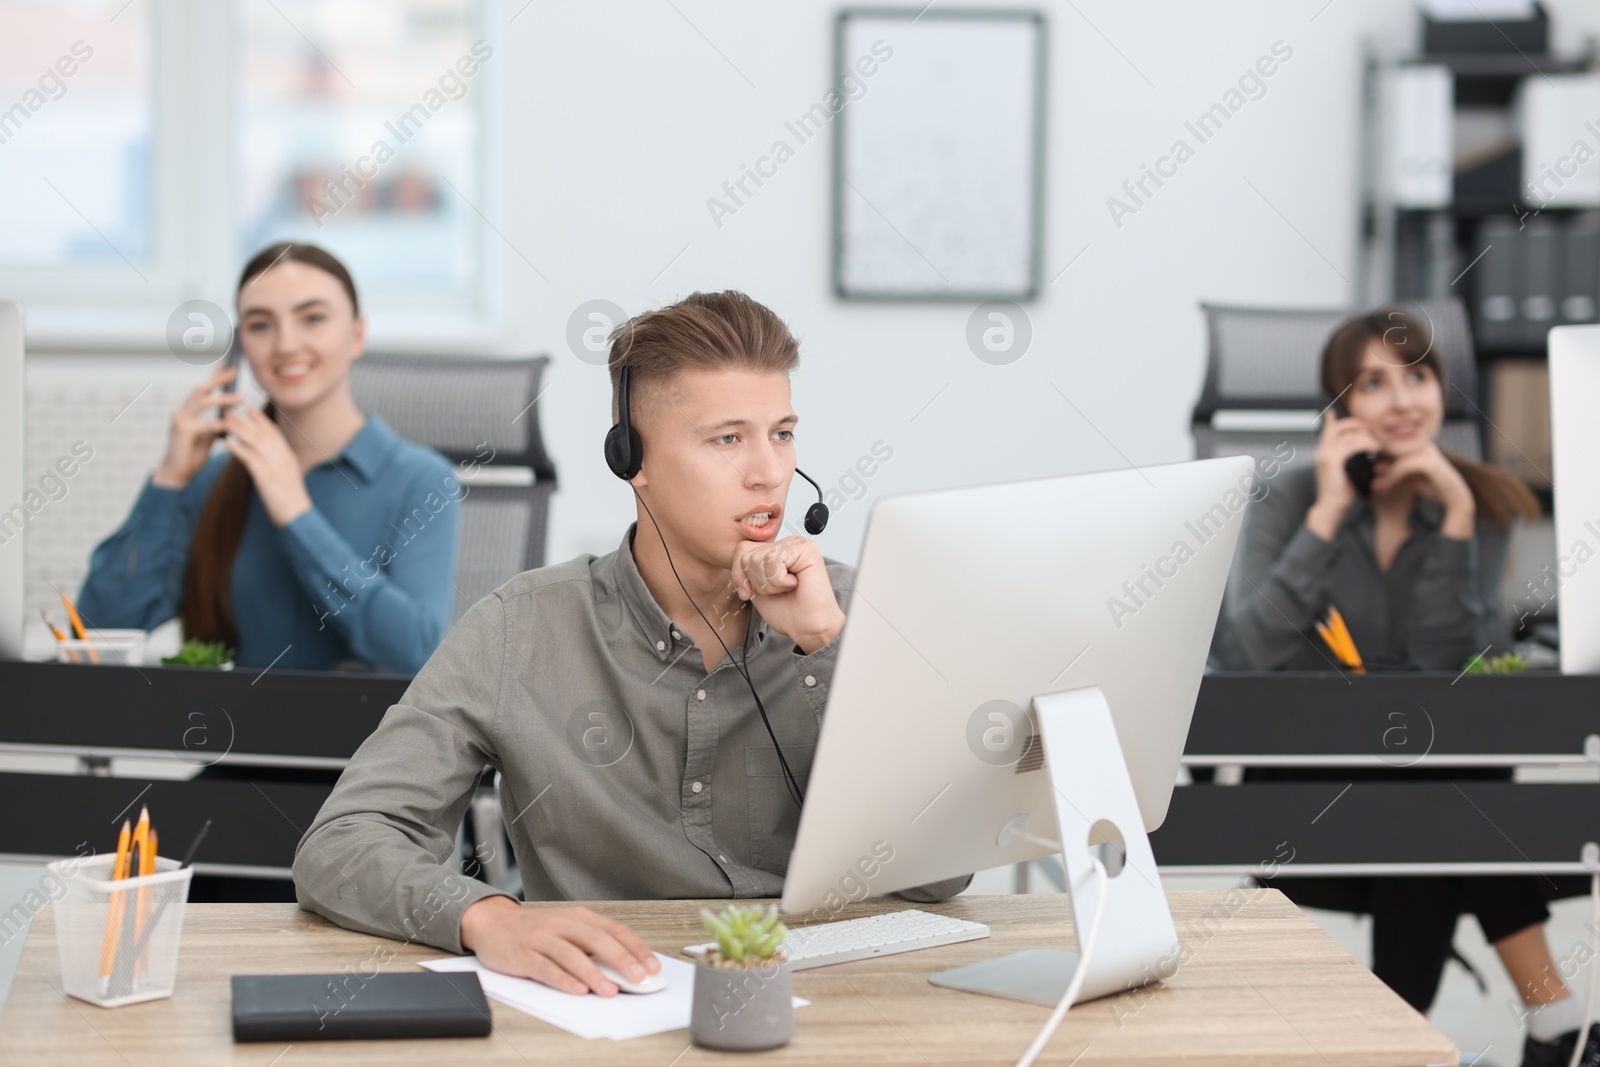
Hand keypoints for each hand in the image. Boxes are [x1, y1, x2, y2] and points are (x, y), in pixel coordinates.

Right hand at [151, 367, 244, 489]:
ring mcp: (180, 421)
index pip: (202, 390)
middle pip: (200, 390)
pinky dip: (219, 423)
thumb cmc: (191, 455)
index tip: (228, 366)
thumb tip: (229, 415)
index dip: (214, 378)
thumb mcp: (207, 437)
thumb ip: (215, 424)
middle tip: (234, 371)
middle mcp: (181, 413)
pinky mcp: (183, 432)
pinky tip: (230, 424)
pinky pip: (204, 424)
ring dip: (222, 399)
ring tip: (240, 399)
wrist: (176, 474)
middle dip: (217, 379)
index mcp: (187, 412)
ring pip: (202, 403)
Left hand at [220, 404, 311, 526]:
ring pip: (255, 442)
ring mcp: (275, 466)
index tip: (248, 409)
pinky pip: (250, 458)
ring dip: (238, 429)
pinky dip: (237, 448)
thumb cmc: (291, 501)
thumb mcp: (288, 477)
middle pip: (262, 433)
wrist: (298, 517)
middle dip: (245, 420)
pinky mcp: (266, 477)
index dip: (261, 419)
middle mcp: (283, 457)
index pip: (274, 432)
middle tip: (229, 410)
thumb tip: (266, 457)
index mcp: (288, 456)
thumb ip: (278, 464)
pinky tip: (226, 442)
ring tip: (224, 421)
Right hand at [459, 896, 658, 996]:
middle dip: (621, 960)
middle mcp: (563, 924)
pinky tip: (577, 991)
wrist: (493, 923)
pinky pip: (546, 968)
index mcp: (580, 917)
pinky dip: (563, 980)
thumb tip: (627, 967)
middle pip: (598, 940)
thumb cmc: (536, 930)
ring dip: (594, 974)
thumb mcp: (568, 929)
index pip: (615, 930)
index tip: (652, 966)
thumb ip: (592, 944)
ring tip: (610, 990)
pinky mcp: (523, 954)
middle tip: (638, 978)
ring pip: (573, 955)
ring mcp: (542, 938)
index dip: (636, 948)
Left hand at [730, 535, 845, 653]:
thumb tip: (739, 548)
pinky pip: (773, 559)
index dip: (741, 576)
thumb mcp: (753, 586)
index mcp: (777, 549)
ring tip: (789, 588)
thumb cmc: (786, 611)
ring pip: (758, 558)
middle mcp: (788, 543)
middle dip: (757, 581)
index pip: (742, 549)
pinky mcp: (807, 549)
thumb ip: (745, 565)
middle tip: (780, 590)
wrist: (807, 628)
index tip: (755, 592)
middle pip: (747, 553)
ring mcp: (798, 543)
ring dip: (770, 583)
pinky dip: (780, 581)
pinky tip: (796, 584)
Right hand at [1306, 413, 1383, 539]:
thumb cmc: (1338, 495)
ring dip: (1366, 438)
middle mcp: (1321, 452)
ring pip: (1349, 436)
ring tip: (1377, 446)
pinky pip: (1352, 446)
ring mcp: (1325, 455)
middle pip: (1338, 428)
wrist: (1330, 508)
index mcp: (1322, 454)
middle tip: (1369, 429)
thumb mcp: (1342, 474)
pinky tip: (1374, 450)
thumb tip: (1354, 453)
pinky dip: (1365, 445)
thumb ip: (1345, 461)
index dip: (1332, 420)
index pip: (1327, 431)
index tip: (1333, 412)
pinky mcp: (1333, 461)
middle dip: (1355, 424)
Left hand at [1369, 444, 1474, 538]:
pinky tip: (1384, 489)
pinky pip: (1402, 468)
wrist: (1454, 496)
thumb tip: (1375, 467)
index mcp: (1418, 445)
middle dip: (1381, 468)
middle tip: (1373, 484)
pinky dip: (1391, 479)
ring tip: (1376, 488)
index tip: (1374, 474)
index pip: (1393, 448)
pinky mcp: (1427, 462)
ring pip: (1396, 462)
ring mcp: (1426, 451)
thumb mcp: (1409, 477)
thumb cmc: (1432, 485)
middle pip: (1393, 453)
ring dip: (1385, 476)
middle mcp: (1422, 445)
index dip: (1380, 459)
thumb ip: (1395, 471)